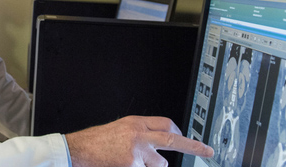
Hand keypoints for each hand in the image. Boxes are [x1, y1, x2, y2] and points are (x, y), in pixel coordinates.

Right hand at [65, 116, 213, 166]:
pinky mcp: (132, 164)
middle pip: (173, 140)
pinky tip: (121, 164)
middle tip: (208, 151)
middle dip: (194, 146)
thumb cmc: (95, 142)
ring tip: (131, 162)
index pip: (166, 124)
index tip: (188, 138)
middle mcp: (138, 133)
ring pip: (159, 163)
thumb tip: (160, 142)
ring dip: (151, 166)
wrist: (77, 150)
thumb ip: (140, 133)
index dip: (178, 132)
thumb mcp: (119, 130)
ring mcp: (136, 150)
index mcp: (135, 122)